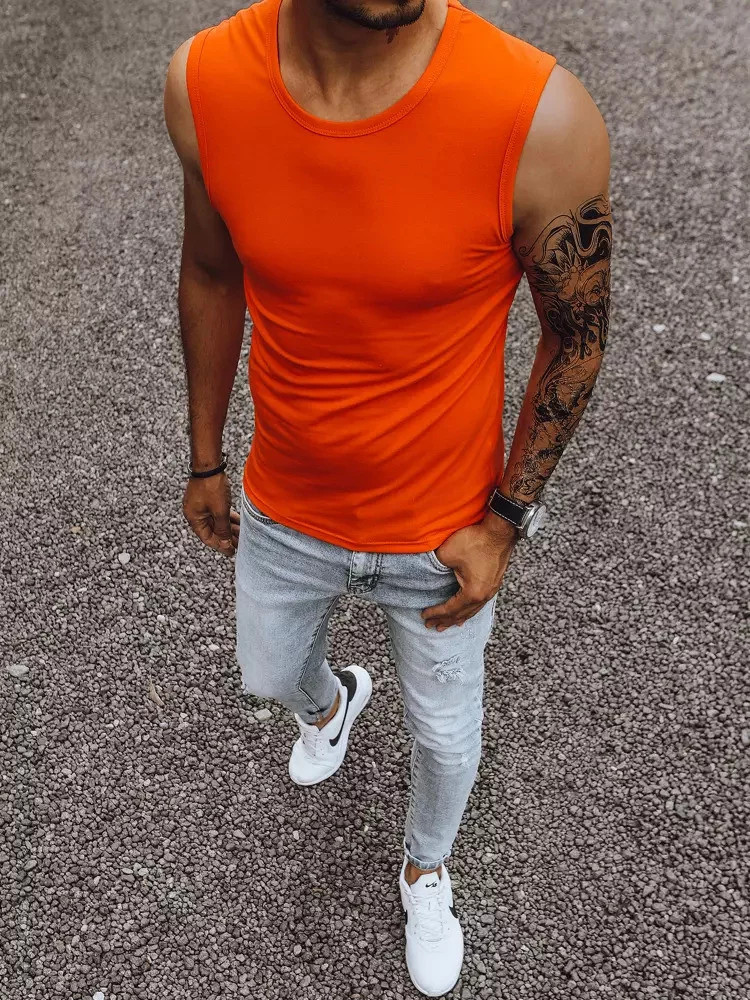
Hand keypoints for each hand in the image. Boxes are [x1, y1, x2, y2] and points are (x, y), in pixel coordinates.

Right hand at [182, 472, 240, 556]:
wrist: (210, 464)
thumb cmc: (212, 487)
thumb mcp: (220, 511)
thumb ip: (223, 529)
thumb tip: (224, 544)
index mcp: (194, 518)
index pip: (207, 538)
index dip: (220, 546)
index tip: (232, 552)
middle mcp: (195, 513)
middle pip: (212, 530)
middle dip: (226, 538)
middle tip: (240, 545)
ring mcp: (200, 506)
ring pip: (216, 521)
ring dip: (228, 528)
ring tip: (242, 535)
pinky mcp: (207, 499)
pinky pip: (217, 513)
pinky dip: (227, 518)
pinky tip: (238, 522)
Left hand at [421, 513, 517, 630]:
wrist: (500, 530)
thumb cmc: (476, 540)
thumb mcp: (448, 554)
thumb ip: (435, 567)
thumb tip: (428, 573)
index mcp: (473, 593)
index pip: (450, 609)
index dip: (436, 613)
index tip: (424, 615)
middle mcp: (484, 596)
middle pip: (461, 614)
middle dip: (445, 620)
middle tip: (431, 626)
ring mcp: (491, 590)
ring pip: (472, 610)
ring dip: (458, 618)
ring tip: (449, 624)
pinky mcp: (494, 583)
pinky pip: (479, 603)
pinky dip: (470, 610)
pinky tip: (467, 612)